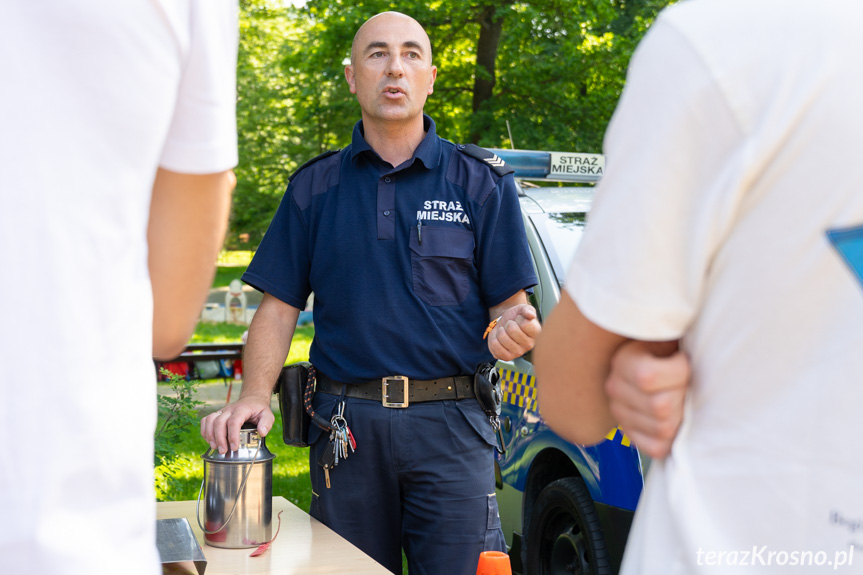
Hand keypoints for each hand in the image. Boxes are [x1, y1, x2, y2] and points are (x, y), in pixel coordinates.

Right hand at [200, 396, 274, 453]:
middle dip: (219, 438)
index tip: (234, 447)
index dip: (232, 435)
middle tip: (223, 451)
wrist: (252, 399)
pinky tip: (209, 440)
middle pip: (219, 422)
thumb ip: (266, 423)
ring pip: (210, 420)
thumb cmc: (259, 409)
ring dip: (210, 435)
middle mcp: (230, 409)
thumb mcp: (267, 414)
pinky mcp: (217, 414)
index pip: (234, 421)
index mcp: (242, 409)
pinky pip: (206, 420)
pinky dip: (204, 430)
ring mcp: (222, 411)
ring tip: (215, 447)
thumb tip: (262, 432)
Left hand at [487, 303, 541, 360]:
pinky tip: (499, 339)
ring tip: (505, 331)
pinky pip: (495, 346)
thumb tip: (531, 315)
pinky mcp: (506, 357)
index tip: (519, 319)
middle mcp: (529, 345)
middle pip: (512, 330)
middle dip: (508, 324)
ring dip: (501, 331)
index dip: (519, 318)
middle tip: (510, 326)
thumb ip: (528, 309)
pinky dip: (494, 339)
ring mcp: (518, 353)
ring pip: (502, 337)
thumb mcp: (523, 309)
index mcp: (536, 333)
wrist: (505, 323)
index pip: (525, 324)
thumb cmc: (516, 317)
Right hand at [605, 340, 689, 458]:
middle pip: (660, 407)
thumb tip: (684, 317)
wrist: (661, 359)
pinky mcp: (631, 435)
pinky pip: (657, 448)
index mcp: (623, 360)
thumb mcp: (670, 332)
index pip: (647, 377)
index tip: (682, 360)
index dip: (678, 371)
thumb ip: (673, 329)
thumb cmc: (673, 346)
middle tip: (685, 383)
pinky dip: (672, 438)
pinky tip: (675, 418)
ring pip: (662, 429)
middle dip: (682, 395)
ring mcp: (620, 414)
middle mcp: (614, 388)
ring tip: (680, 398)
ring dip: (680, 415)